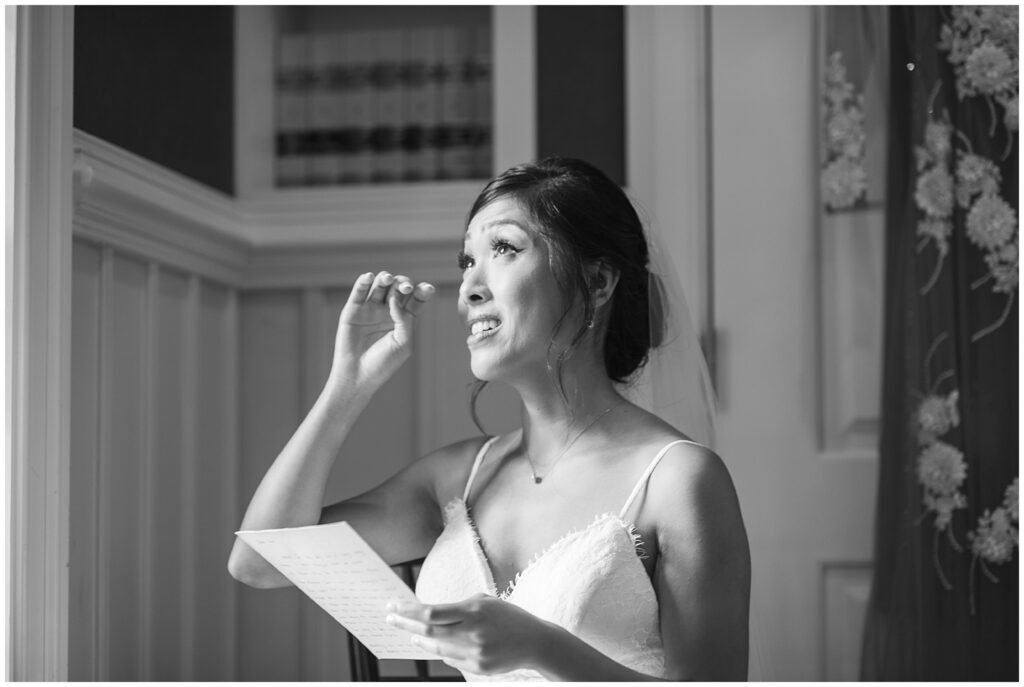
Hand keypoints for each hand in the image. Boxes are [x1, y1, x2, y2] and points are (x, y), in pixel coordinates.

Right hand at [331, 271, 434, 389]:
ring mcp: (370, 309)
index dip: (422, 291)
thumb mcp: (404, 343)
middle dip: (403, 284)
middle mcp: (388, 310)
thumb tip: (396, 298)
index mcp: (404, 319)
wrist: (357, 376)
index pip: (416, 299)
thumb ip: (405, 319)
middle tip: (406, 288)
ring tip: (387, 279)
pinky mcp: (352, 310)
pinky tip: (369, 276)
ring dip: (385, 278)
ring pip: (380, 285)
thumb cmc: (384, 363)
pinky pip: (359, 291)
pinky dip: (363, 281)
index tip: (428, 289)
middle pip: (398, 288)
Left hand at [385, 594, 553, 675]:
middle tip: (390, 618)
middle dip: (405, 623)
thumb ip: (457, 608)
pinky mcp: (478, 667)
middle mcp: (473, 633)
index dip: (408, 610)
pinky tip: (432, 644)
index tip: (393, 605)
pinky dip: (439, 650)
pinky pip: (451, 659)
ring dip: (420, 640)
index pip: (431, 612)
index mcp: (474, 611)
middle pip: (428, 630)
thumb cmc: (508, 616)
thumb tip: (427, 615)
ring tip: (409, 633)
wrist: (536, 642)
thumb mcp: (484, 602)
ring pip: (436, 647)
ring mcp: (475, 653)